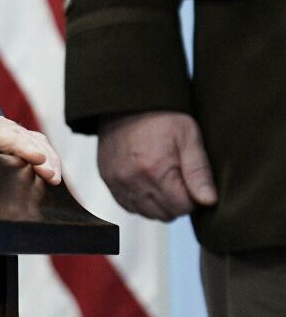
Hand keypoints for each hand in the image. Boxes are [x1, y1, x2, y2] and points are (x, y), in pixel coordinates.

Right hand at [96, 110, 215, 220]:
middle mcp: (132, 180)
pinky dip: (141, 200)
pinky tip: (147, 182)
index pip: (183, 208)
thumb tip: (209, 202)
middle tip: (178, 178)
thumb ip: (199, 172)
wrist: (125, 102)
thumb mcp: (188, 137)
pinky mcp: (107, 179)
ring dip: (159, 203)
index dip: (193, 196)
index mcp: (155, 171)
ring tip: (162, 180)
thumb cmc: (161, 116)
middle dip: (177, 201)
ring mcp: (116, 181)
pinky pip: (128, 205)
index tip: (191, 178)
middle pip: (165, 214)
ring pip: (147, 213)